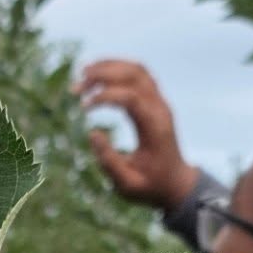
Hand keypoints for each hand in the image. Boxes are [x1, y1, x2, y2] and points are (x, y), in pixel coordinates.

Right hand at [75, 59, 200, 213]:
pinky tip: (98, 75)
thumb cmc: (150, 186)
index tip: (82, 107)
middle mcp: (160, 109)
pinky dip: (118, 69)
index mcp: (155, 127)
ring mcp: (160, 102)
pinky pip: (139, 75)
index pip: (131, 97)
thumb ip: (109, 162)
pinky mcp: (155, 101)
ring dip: (110, 66)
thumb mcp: (127, 184)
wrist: (176, 183)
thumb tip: (93, 133)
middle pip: (135, 75)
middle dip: (104, 74)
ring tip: (83, 72)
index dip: (105, 96)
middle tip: (76, 86)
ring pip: (137, 69)